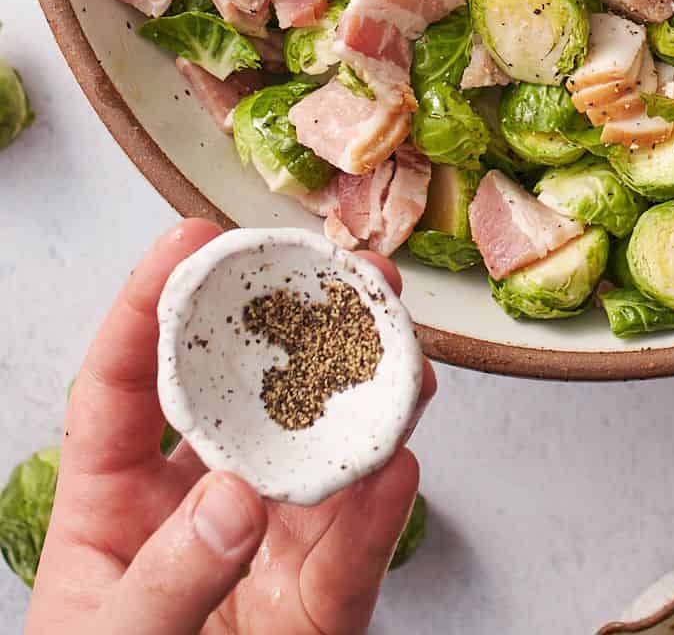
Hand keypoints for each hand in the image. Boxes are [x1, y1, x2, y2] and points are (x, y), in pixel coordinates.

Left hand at [28, 219, 435, 634]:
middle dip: (297, 325)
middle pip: (249, 398)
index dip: (152, 303)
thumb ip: (166, 581)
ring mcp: (266, 554)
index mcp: (113, 509)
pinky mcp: (322, 606)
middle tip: (341, 270)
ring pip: (321, 455)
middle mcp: (199, 510)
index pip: (125, 386)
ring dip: (364, 393)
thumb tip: (236, 500)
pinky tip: (398, 459)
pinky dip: (382, 506)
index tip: (191, 238)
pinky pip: (358, 548)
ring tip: (396, 343)